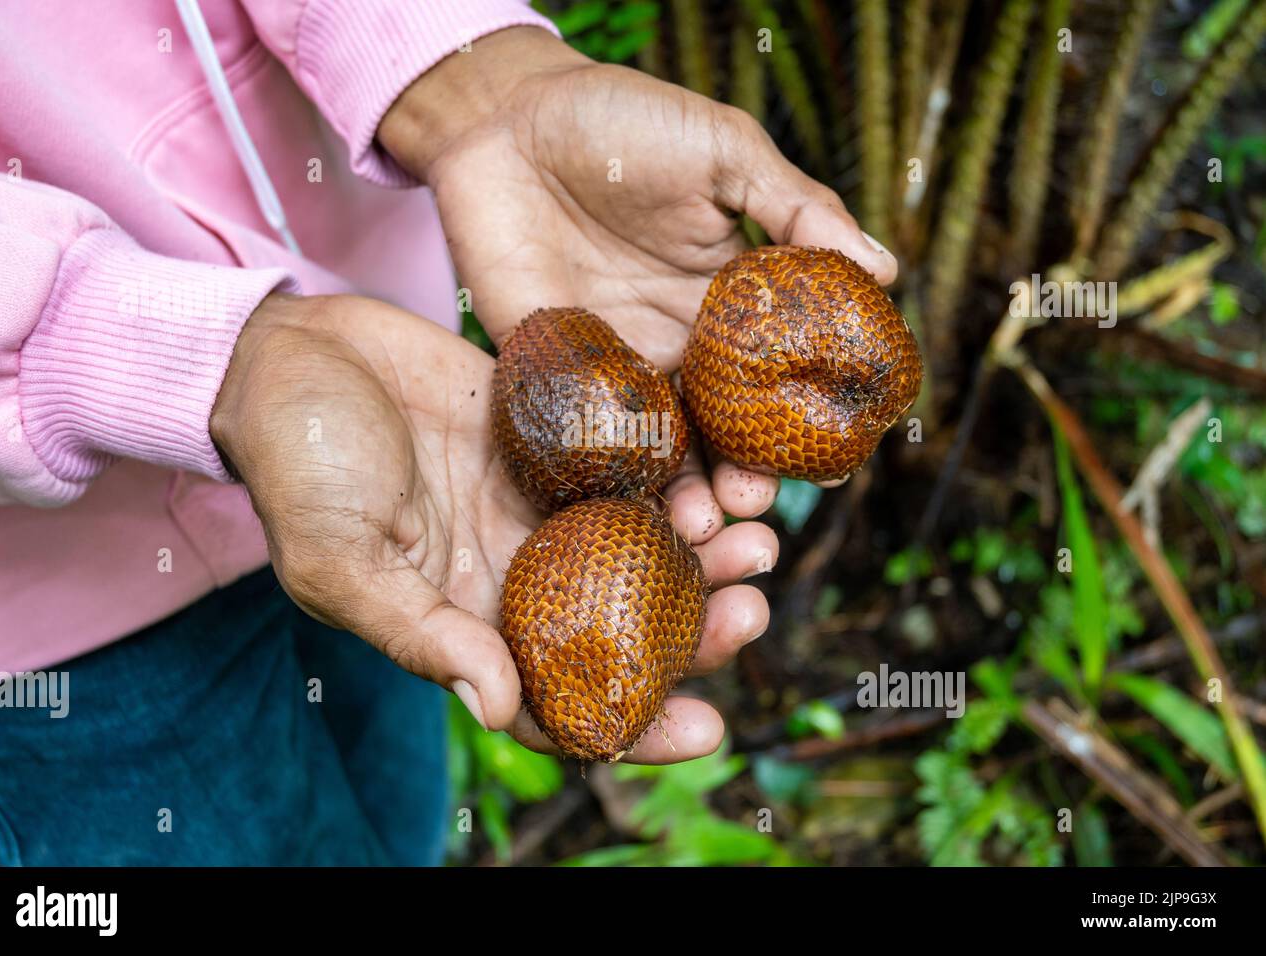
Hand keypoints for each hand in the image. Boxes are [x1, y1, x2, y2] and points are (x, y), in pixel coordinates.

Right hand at [211, 293, 777, 761]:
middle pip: (627, 624)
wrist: (294, 352)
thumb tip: (500, 709)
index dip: (636, 724)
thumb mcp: (339, 557)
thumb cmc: (296, 462)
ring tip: (758, 537)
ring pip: (645, 545)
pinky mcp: (558, 435)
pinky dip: (679, 471)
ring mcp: (543, 502)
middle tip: (751, 609)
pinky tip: (721, 466)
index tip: (707, 728)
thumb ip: (418, 632)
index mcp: (469, 620)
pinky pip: (634, 461)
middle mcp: (518, 570)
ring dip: (706, 554)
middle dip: (697, 631)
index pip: (563, 698)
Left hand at [380, 25, 892, 510]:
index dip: (810, 423)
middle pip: (725, 430)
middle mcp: (682, 342)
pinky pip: (587, 435)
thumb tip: (884, 269)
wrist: (505, 119)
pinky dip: (610, 474)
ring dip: (683, 493)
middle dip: (744, 478)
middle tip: (754, 512)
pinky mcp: (556, 374)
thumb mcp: (722, 151)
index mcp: (731, 298)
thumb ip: (796, 208)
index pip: (783, 375)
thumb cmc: (620, 121)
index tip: (834, 466)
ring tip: (701, 526)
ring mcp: (619, 363)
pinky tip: (628, 505)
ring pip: (661, 448)